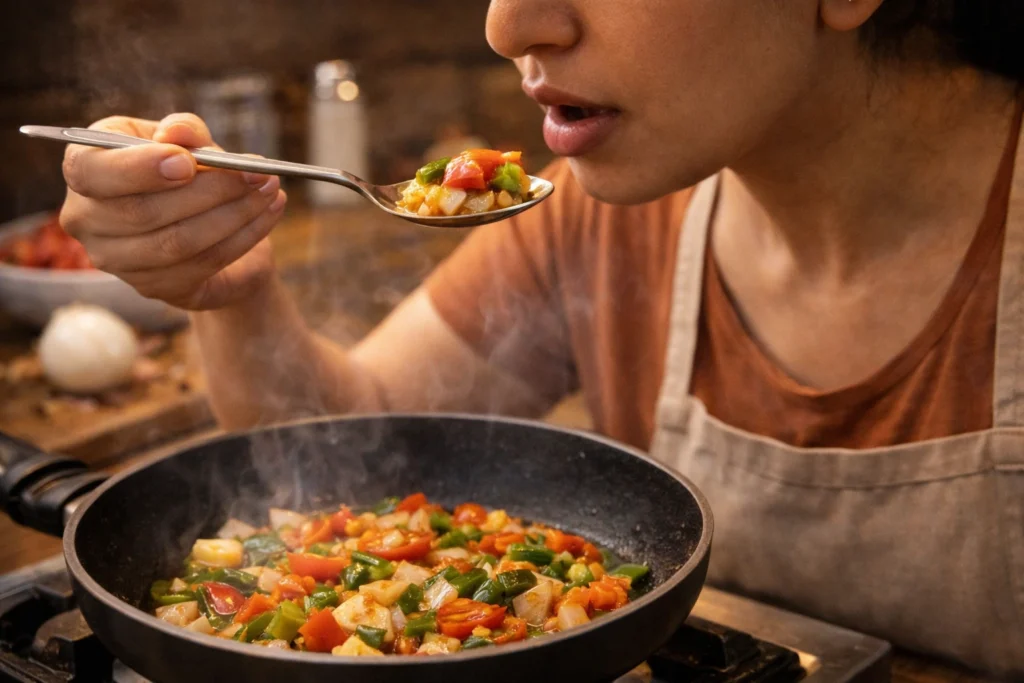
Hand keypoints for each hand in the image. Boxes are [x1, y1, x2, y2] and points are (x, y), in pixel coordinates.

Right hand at [60, 113, 286, 309]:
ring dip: (234, 214)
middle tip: (257, 173)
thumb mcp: (187, 140)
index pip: (91, 171)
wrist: (211, 221)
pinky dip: (245, 236)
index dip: (140, 169)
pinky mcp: (153, 287)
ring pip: (177, 243)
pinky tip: (270, 213)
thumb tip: (177, 134)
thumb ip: (184, 130)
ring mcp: (116, 260)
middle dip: (210, 190)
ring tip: (270, 189)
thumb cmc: (188, 171)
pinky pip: (203, 264)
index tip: (188, 163)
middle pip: (143, 212)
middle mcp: (86, 218)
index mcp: (83, 168)